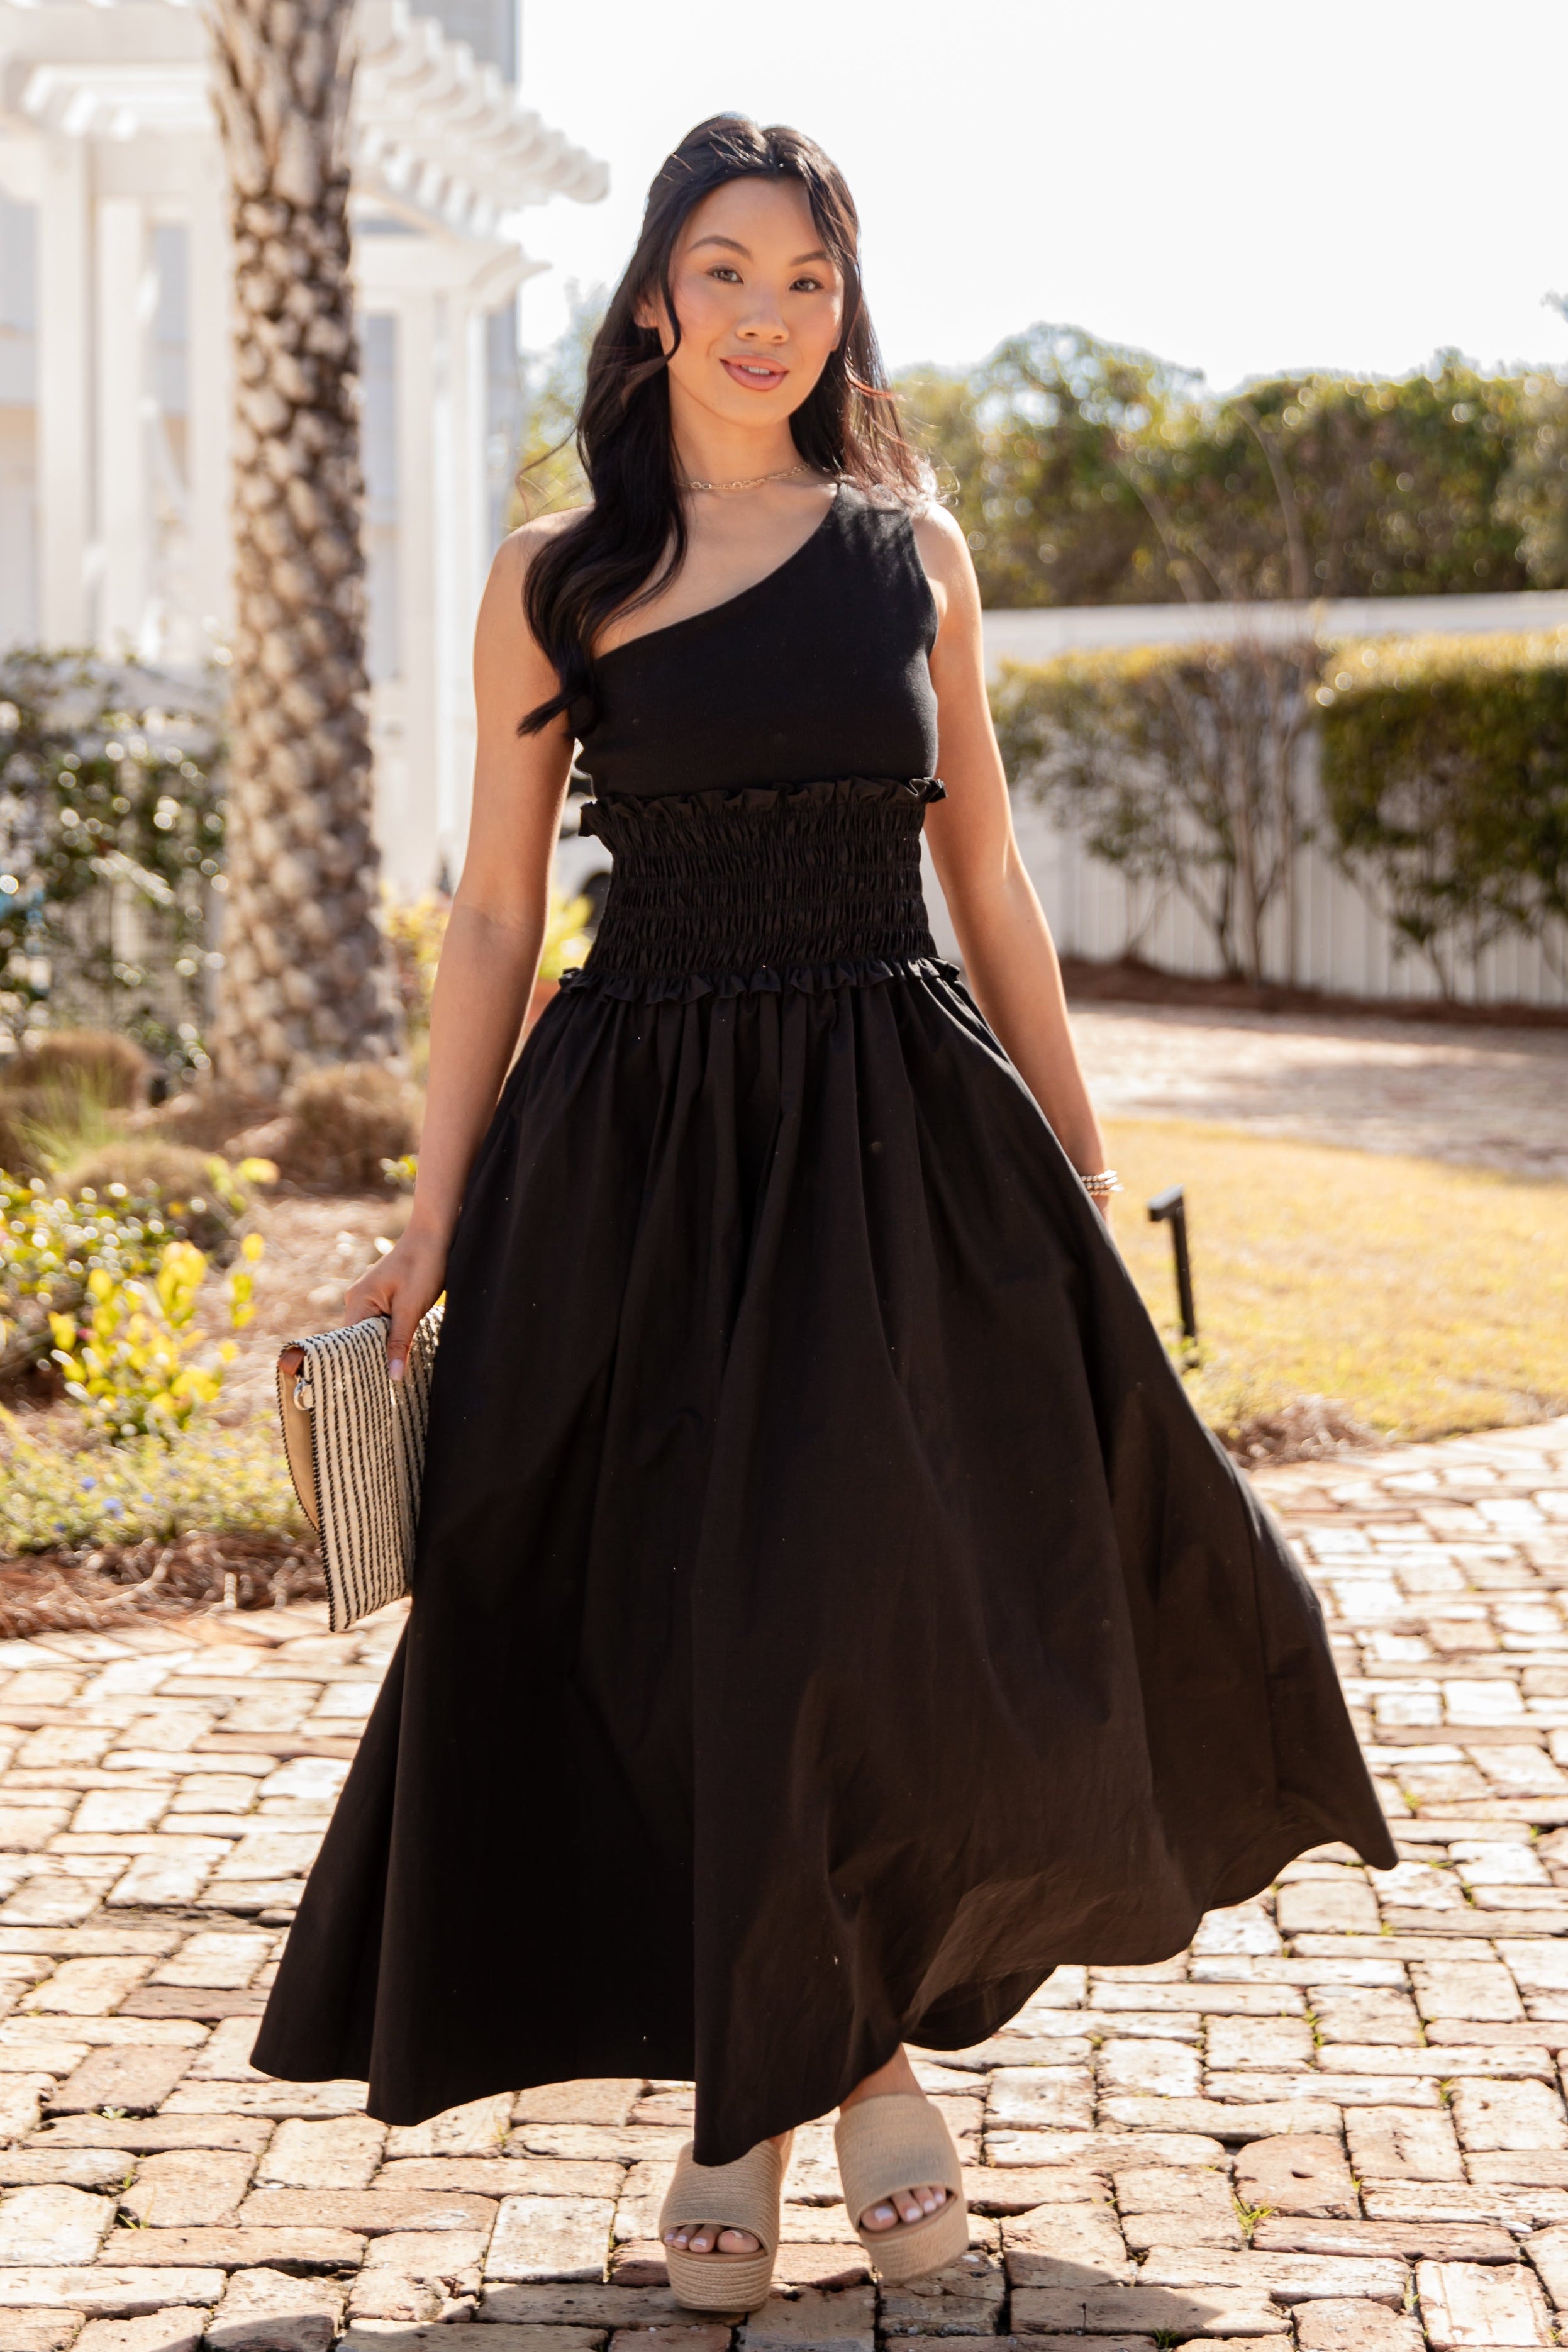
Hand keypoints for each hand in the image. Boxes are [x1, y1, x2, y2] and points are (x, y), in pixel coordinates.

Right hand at [344, 1222, 449, 1380]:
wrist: (434, 1234)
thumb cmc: (423, 1265)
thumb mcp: (412, 1308)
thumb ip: (399, 1342)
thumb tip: (392, 1376)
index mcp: (358, 1301)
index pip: (350, 1344)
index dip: (362, 1365)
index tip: (372, 1390)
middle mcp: (356, 1300)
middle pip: (360, 1340)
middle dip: (374, 1360)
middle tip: (387, 1388)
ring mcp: (368, 1298)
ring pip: (372, 1333)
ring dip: (385, 1349)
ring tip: (395, 1374)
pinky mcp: (382, 1297)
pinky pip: (381, 1323)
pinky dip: (391, 1336)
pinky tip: (402, 1351)